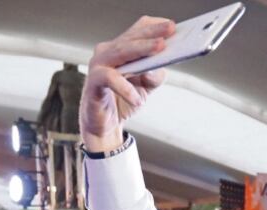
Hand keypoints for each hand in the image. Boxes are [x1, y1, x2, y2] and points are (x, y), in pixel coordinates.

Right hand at [79, 17, 175, 152]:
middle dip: (152, 33)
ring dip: (142, 49)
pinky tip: (138, 99)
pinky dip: (125, 88)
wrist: (105, 126)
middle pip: (131, 38)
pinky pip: (110, 79)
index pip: (138, 31)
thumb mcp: (147, 87)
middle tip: (170, 30)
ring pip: (121, 52)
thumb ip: (155, 75)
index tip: (173, 26)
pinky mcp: (93, 82)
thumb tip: (159, 65)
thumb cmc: (124, 101)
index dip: (155, 27)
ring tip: (160, 49)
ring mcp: (98, 65)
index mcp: (121, 49)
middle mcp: (108, 52)